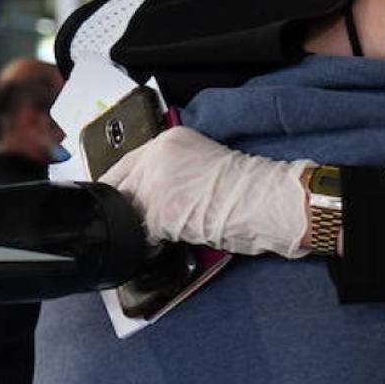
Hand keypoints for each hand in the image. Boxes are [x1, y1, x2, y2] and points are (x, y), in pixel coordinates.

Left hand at [101, 127, 312, 258]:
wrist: (263, 200)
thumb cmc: (248, 186)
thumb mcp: (204, 160)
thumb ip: (173, 167)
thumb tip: (156, 190)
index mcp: (168, 141)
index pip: (126, 163)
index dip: (122, 186)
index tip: (121, 199)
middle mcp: (155, 157)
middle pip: (121, 187)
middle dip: (129, 208)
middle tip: (139, 222)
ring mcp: (154, 184)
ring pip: (130, 211)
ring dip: (142, 225)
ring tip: (162, 232)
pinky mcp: (158, 212)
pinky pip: (143, 232)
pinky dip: (151, 242)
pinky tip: (167, 242)